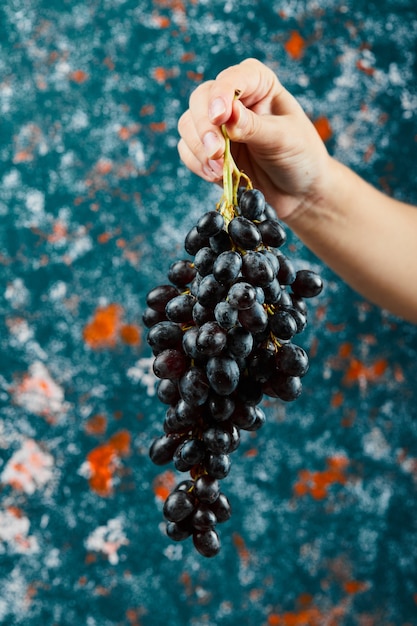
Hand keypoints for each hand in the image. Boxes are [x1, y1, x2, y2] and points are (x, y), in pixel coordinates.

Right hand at [178, 58, 331, 219]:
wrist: (299, 192)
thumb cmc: (300, 157)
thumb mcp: (283, 138)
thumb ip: (254, 127)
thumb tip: (227, 115)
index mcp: (258, 84)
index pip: (232, 78)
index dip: (221, 94)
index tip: (219, 117)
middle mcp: (235, 99)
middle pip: (201, 99)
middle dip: (205, 128)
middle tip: (216, 152)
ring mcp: (219, 126)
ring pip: (188, 125)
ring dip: (199, 148)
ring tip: (220, 169)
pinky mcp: (209, 151)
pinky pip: (188, 151)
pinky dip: (197, 164)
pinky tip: (216, 176)